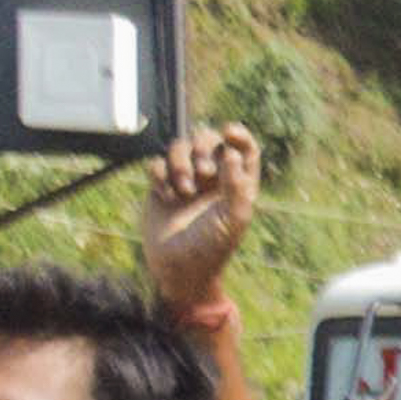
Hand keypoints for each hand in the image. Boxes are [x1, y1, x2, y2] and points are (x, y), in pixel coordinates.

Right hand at [140, 124, 264, 310]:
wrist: (178, 267)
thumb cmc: (212, 247)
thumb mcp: (233, 219)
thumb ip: (237, 185)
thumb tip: (233, 152)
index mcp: (238, 184)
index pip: (243, 148)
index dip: (238, 134)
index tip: (228, 132)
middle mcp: (213, 178)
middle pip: (207, 139)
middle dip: (203, 149)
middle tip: (205, 173)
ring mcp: (186, 179)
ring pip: (180, 147)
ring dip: (180, 163)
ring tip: (184, 192)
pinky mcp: (161, 185)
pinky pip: (157, 162)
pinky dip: (160, 176)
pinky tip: (166, 197)